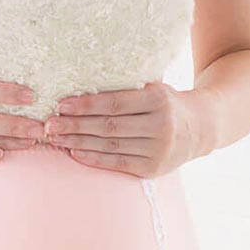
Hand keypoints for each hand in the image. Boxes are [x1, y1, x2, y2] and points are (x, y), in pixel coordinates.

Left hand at [45, 82, 206, 177]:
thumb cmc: (166, 103)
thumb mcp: (154, 88)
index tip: (61, 105)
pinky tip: (74, 153)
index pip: (114, 103)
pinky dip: (93, 159)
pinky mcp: (152, 168)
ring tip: (55, 139)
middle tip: (49, 124)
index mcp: (159, 99)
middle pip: (108, 126)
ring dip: (78, 143)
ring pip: (109, 147)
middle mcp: (160, 126)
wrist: (200, 128)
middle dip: (75, 126)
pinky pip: (117, 163)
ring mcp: (157, 150)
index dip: (86, 105)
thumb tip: (82, 80)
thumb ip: (127, 87)